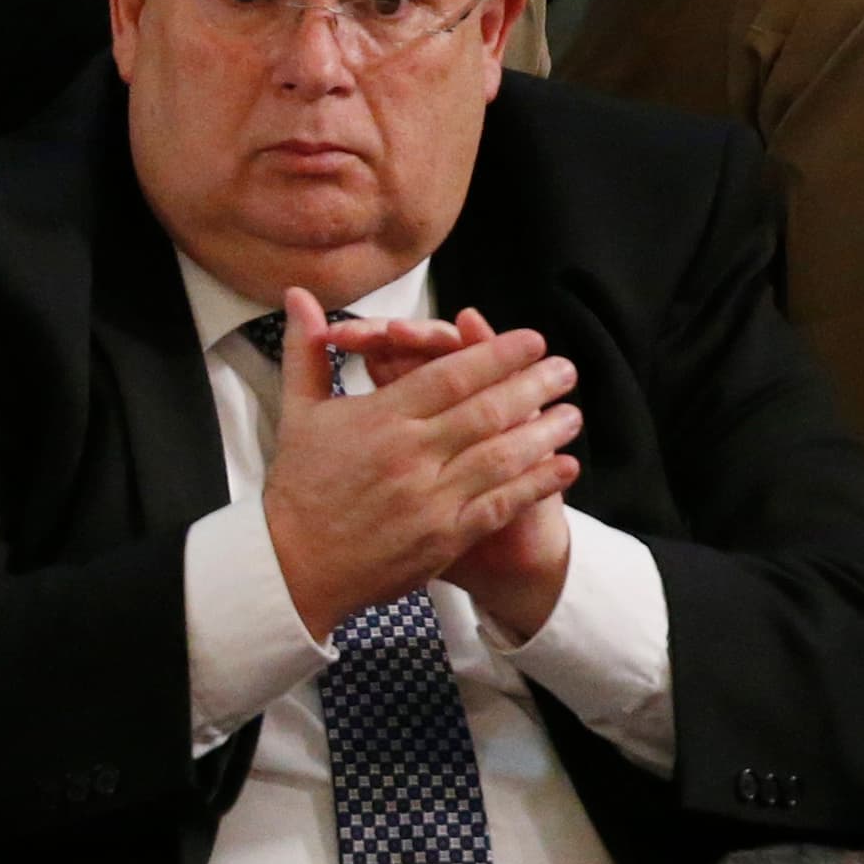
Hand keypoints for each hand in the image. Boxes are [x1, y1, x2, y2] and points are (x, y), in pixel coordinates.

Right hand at [264, 286, 581, 638]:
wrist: (291, 567)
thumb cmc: (297, 489)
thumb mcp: (298, 414)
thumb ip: (306, 352)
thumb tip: (298, 297)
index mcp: (377, 419)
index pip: (450, 375)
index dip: (497, 354)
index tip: (531, 341)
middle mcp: (408, 455)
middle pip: (486, 410)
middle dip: (534, 385)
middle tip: (565, 369)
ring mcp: (429, 498)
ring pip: (502, 455)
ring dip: (544, 432)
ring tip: (571, 414)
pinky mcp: (443, 537)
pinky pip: (501, 503)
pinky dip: (537, 483)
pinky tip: (564, 466)